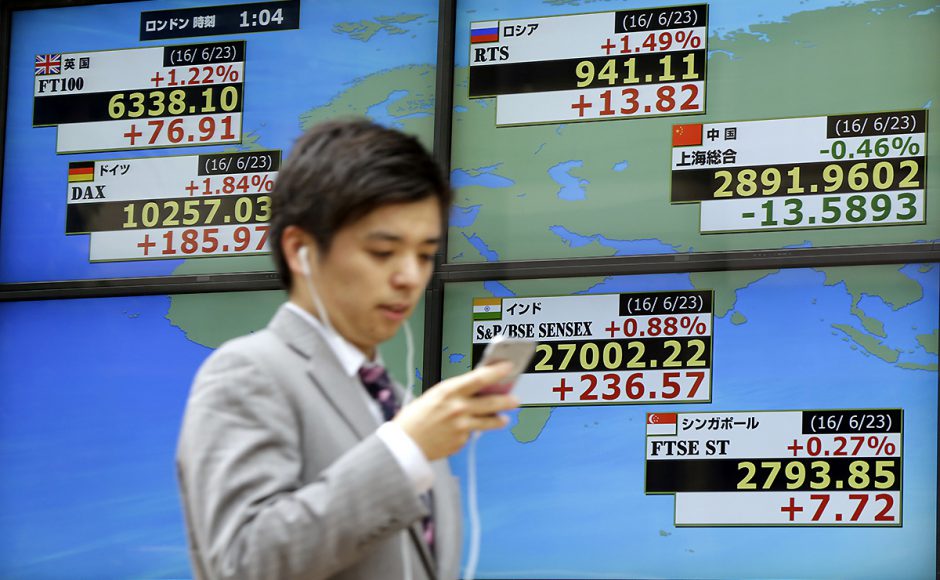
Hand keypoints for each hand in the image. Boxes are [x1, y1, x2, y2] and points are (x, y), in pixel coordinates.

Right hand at [393, 362, 519, 460]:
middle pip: (492, 401)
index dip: (497, 371)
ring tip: (503, 418)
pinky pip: (471, 433)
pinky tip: (460, 430)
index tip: (508, 367)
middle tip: (515, 399)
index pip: (480, 377)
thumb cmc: (413, 418)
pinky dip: (469, 431)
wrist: (403, 445)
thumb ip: (456, 392)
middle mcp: (459, 408)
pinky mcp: (461, 442)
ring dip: (498, 419)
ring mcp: (462, 426)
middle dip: (507, 400)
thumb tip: (477, 389)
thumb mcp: (433, 396)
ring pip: (489, 421)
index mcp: (449, 391)